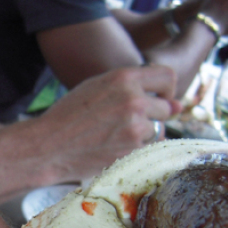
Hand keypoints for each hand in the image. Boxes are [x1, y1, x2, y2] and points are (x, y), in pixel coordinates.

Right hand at [8, 66, 177, 184]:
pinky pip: (148, 149)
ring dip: (143, 135)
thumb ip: (135, 89)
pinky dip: (135, 150)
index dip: (167, 89)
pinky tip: (113, 148)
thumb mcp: (97, 87)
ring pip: (158, 130)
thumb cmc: (69, 115)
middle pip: (165, 107)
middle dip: (153, 116)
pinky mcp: (132, 151)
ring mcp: (135, 127)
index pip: (168, 76)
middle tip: (126, 124)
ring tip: (114, 136)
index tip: (160, 99)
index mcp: (124, 77)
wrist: (48, 146)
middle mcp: (134, 100)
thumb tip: (179, 106)